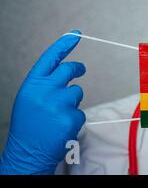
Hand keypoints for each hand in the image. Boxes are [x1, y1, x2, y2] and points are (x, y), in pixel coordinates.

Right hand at [0, 31, 85, 174]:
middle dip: (77, 69)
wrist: (26, 153)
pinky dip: (74, 119)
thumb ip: (45, 84)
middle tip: (80, 70)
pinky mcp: (71, 117)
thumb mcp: (30, 99)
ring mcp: (58, 103)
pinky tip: (61, 128)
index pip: (50, 58)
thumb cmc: (29, 126)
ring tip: (56, 117)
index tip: (76, 34)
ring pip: (77, 92)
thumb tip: (66, 71)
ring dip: (72, 102)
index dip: (64, 44)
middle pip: (69, 70)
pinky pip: (80, 112)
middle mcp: (44, 90)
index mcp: (32, 85)